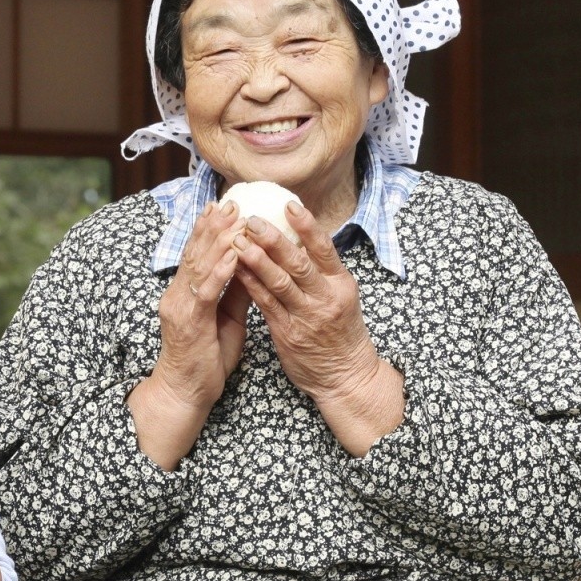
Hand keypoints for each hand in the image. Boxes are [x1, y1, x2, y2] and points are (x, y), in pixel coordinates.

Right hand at [151, 200, 252, 408]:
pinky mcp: (189, 322)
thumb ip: (235, 293)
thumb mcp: (225, 320)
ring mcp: (180, 307)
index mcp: (186, 293)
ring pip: (199, 266)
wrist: (185, 393)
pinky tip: (233, 255)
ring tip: (234, 219)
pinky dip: (220, 271)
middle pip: (195, 253)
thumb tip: (251, 266)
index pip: (197, 254)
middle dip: (213, 226)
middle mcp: (178, 294)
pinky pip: (206, 292)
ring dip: (217, 240)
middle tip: (230, 202)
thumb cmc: (205, 359)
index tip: (224, 207)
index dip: (209, 229)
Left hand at [230, 201, 404, 448]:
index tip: (289, 204)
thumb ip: (322, 271)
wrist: (345, 376)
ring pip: (278, 282)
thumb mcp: (341, 297)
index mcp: (341, 284)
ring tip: (236, 240)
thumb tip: (301, 237)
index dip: (306, 226)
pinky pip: (265, 304)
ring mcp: (306, 316)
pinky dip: (249, 284)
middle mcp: (325, 298)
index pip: (324, 249)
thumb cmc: (341, 331)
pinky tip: (235, 269)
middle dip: (272, 239)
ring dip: (255, 259)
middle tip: (251, 219)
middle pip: (297, 263)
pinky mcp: (287, 333)